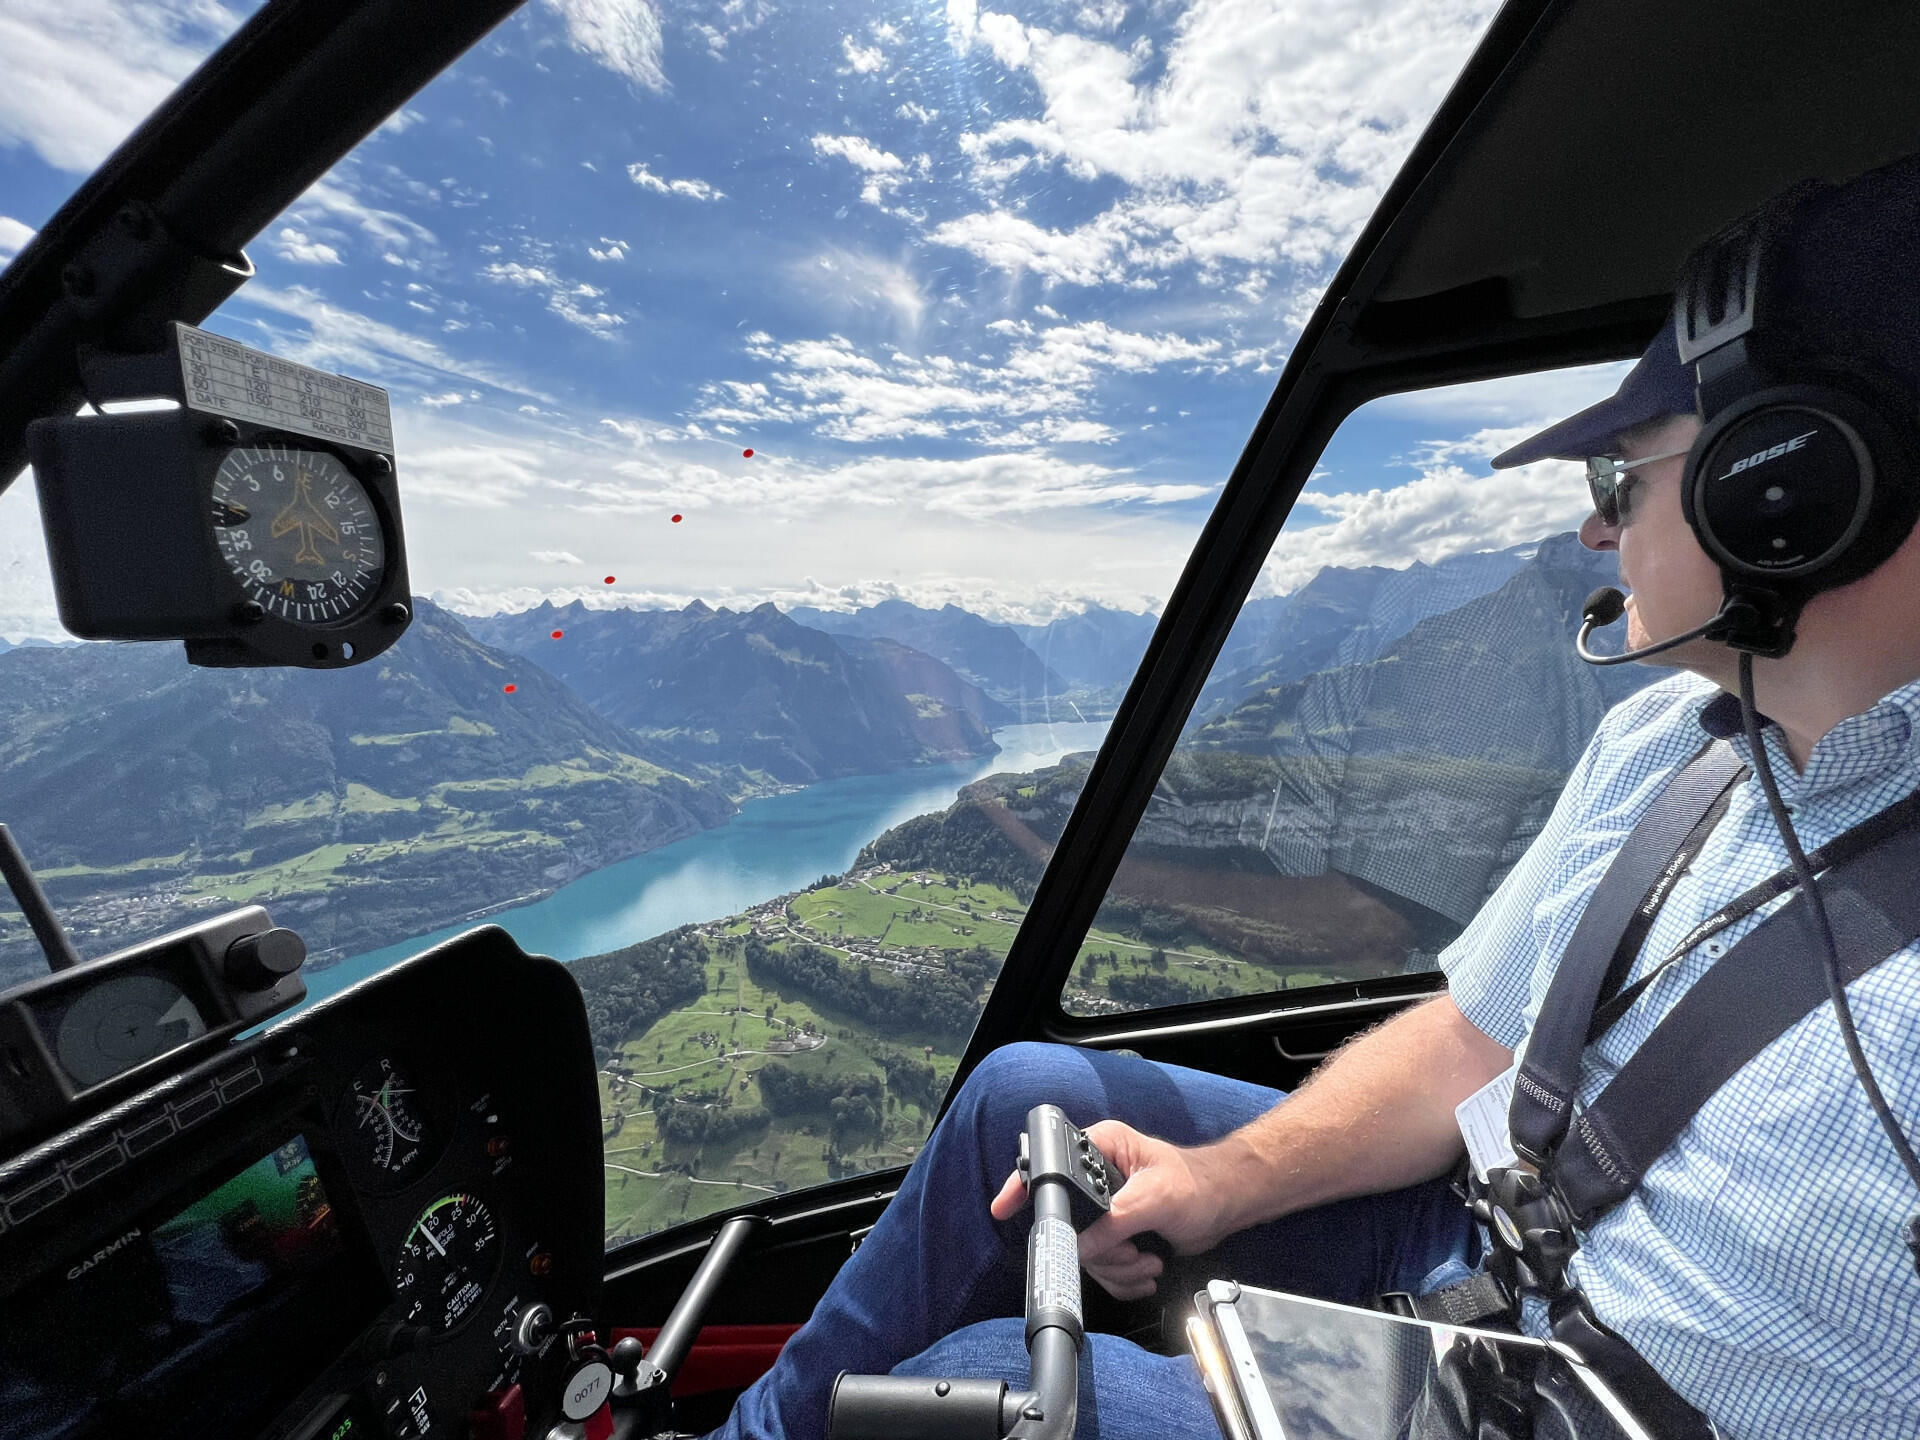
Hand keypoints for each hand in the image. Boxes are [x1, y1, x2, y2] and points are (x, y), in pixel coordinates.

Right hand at [989, 1119, 1231, 1300]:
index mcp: (1101, 1148)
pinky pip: (1101, 1267)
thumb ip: (1114, 1221)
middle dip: (1104, 1251)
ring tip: (1147, 1260)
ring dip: (1118, 1268)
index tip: (1004, 1207)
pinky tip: (1146, 1269)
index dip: (1027, 1187)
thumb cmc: (1197, 1185)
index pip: (1052, 1166)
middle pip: (1070, 1226)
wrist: (1224, 1207)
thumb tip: (1081, 1247)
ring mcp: (1104, 1209)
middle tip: (1132, 1249)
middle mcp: (1097, 1176)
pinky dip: (1124, 1277)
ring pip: (1085, 1253)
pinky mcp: (1115, 1234)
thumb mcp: (1154, 1199)